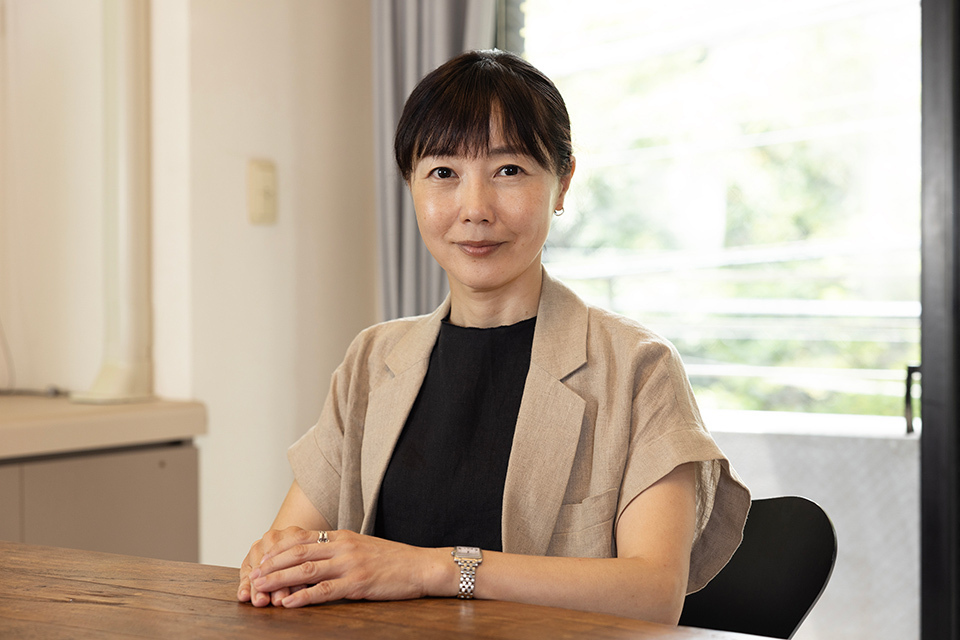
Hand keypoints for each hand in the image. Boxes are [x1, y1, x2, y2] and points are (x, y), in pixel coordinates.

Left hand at [246, 527, 452, 607]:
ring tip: (262, 588)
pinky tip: (289, 603)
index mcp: (343, 536)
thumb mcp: (363, 547)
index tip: (262, 559)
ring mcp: (350, 564)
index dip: (279, 550)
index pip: (303, 539)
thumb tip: (317, 555)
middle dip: (272, 565)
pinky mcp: (358, 583)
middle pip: (298, 553)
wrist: (421, 566)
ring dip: (280, 580)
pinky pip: (325, 590)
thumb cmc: (393, 560)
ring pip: (306, 570)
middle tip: (254, 576)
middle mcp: (343, 546)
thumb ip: (340, 549)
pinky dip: (304, 597)